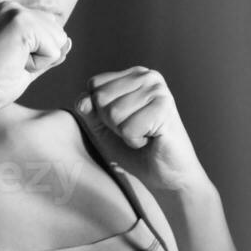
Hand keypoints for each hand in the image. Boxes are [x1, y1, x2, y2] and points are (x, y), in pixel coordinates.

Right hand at [0, 0, 71, 121]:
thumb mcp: (26, 60)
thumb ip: (47, 48)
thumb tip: (68, 41)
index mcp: (2, 6)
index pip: (46, 23)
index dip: (34, 50)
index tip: (5, 58)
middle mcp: (5, 2)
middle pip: (55, 28)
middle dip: (39, 53)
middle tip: (8, 63)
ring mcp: (12, 11)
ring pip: (57, 38)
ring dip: (40, 59)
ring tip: (11, 63)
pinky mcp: (20, 24)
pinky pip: (54, 49)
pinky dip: (39, 64)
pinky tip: (14, 64)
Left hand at [73, 67, 209, 193]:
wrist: (169, 175)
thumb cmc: (137, 151)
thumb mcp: (104, 129)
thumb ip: (90, 112)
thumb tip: (82, 101)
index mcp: (133, 75)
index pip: (94, 85)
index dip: (100, 111)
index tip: (124, 121)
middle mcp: (147, 76)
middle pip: (101, 98)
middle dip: (112, 123)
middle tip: (136, 130)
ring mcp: (158, 90)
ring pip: (113, 113)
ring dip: (125, 133)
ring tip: (145, 135)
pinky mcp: (164, 108)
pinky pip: (128, 128)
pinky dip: (135, 141)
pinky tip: (152, 139)